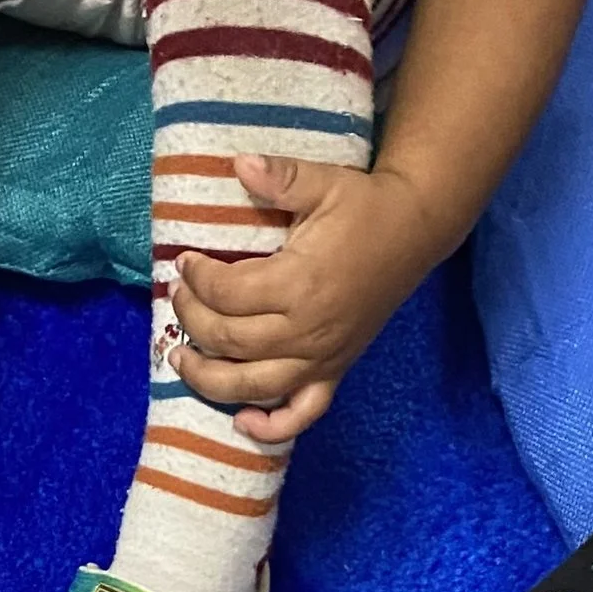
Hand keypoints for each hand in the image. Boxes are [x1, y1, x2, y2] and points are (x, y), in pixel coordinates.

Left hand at [171, 158, 442, 444]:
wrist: (415, 231)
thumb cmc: (365, 206)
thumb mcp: (323, 182)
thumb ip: (280, 177)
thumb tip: (238, 165)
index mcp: (300, 281)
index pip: (228, 294)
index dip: (197, 280)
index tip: (184, 263)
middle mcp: (307, 330)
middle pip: (230, 341)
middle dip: (192, 321)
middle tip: (177, 300)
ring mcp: (321, 358)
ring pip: (252, 386)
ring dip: (209, 379)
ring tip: (181, 359)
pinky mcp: (334, 372)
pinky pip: (301, 414)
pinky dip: (270, 427)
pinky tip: (242, 421)